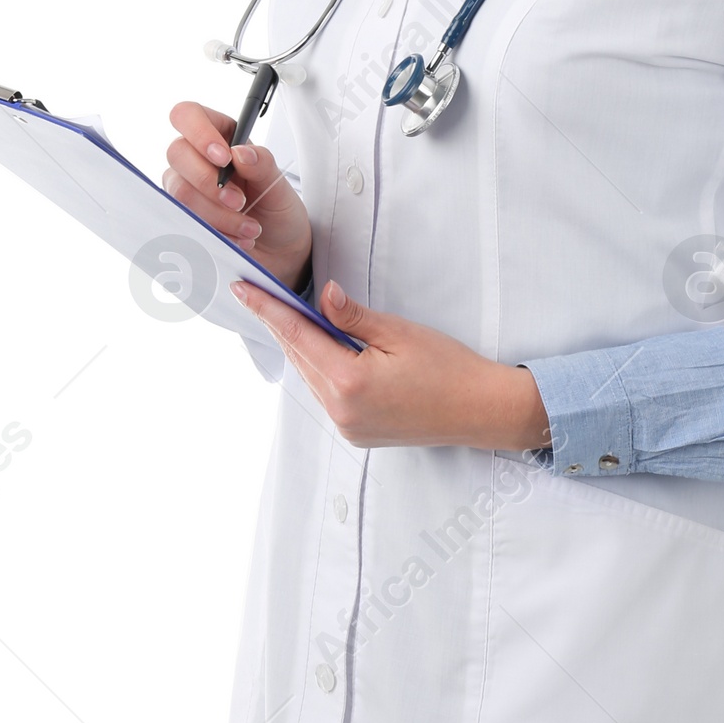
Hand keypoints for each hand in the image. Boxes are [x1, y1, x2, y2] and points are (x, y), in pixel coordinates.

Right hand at [163, 100, 311, 290]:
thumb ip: (262, 164)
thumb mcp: (279, 185)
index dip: (200, 133)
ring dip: (216, 213)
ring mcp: (185, 186)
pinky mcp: (182, 215)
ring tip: (248, 227)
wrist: (278, 249)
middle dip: (209, 182)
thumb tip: (240, 152)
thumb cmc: (276, 209)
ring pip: (179, 190)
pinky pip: (183, 219)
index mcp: (221, 135)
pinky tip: (237, 238)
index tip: (224, 159)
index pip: (189, 115)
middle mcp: (196, 157)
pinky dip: (214, 232)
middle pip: (177, 152)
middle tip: (239, 202)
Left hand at [229, 279, 551, 452]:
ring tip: (288, 315)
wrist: (481, 410)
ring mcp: (347, 426)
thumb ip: (353, 316)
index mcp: (349, 382)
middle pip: (299, 356)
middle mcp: (340, 410)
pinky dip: (319, 367)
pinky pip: (325, 393)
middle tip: (258, 294)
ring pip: (310, 376)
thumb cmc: (448, 368)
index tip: (242, 290)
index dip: (267, 309)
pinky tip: (321, 347)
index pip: (296, 335)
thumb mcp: (399, 332)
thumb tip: (321, 295)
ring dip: (300, 346)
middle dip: (280, 324)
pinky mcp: (356, 432)